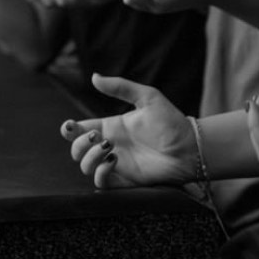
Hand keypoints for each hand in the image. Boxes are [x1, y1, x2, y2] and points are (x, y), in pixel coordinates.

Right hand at [59, 75, 197, 188]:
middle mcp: (109, 146)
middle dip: (78, 144)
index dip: (69, 130)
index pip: (80, 130)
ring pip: (85, 166)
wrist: (189, 147)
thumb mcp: (147, 97)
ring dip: (89, 157)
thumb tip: (93, 76)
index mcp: (111, 127)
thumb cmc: (171, 121)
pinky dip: (100, 172)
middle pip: (77, 150)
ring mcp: (116, 164)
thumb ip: (120, 87)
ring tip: (108, 147)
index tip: (69, 127)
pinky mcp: (125, 180)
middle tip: (96, 137)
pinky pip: (101, 182)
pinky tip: (113, 160)